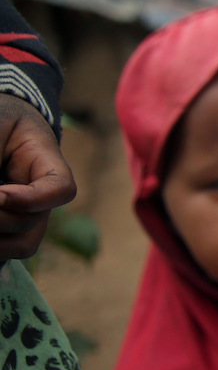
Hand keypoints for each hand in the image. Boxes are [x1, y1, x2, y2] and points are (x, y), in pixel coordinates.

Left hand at [0, 97, 74, 260]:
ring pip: (22, 245)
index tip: (1, 195)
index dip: (33, 199)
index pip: (60, 189)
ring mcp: (25, 215)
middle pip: (31, 224)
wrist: (1, 122)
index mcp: (46, 166)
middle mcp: (40, 197)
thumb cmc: (1, 119)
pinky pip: (6, 250)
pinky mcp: (8, 228)